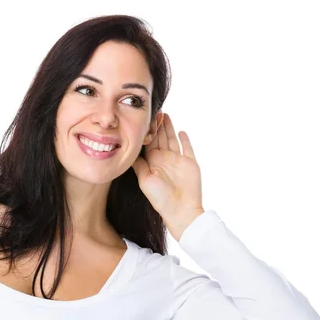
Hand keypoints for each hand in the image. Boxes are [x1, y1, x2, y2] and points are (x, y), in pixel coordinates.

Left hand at [131, 112, 204, 240]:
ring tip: (165, 115)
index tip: (144, 118)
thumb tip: (129, 150)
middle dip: (158, 124)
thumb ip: (139, 164)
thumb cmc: (160, 198)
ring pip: (172, 139)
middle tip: (155, 110)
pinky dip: (185, 139)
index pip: (149, 142)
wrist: (180, 210)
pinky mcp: (191, 163)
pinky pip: (188, 148)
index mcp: (153, 162)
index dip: (147, 130)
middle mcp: (165, 159)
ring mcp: (178, 160)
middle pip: (161, 137)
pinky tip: (181, 131)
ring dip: (169, 127)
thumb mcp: (144, 180)